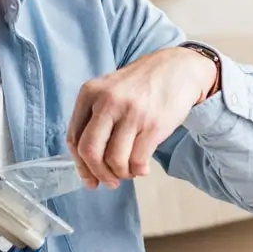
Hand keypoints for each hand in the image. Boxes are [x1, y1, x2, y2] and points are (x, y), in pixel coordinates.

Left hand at [66, 46, 218, 188]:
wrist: (178, 69)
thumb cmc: (142, 85)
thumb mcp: (110, 91)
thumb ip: (95, 120)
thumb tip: (89, 164)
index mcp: (90, 93)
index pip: (74, 139)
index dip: (80, 165)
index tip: (90, 178)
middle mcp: (108, 102)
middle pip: (90, 151)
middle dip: (98, 174)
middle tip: (109, 182)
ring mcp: (131, 113)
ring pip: (114, 160)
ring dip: (121, 174)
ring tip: (129, 172)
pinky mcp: (153, 124)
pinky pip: (138, 160)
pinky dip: (138, 170)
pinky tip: (142, 168)